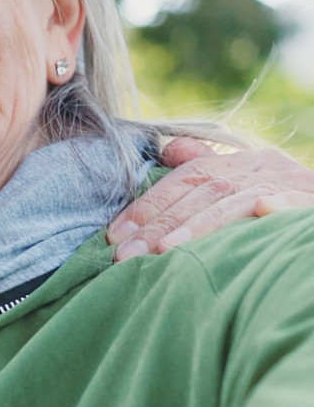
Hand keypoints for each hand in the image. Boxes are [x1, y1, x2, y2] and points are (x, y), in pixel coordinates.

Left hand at [108, 137, 313, 260]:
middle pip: (201, 192)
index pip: (183, 179)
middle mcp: (260, 167)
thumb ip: (204, 166)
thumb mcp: (242, 180)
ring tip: (165, 251)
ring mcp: (288, 182)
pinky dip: (278, 206)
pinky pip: (293, 202)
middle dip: (159, 224)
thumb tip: (169, 151)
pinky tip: (259, 212)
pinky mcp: (313, 201)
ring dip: (199, 225)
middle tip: (126, 255)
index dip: (147, 205)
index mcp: (238, 162)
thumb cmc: (282, 198)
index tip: (114, 236)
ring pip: (236, 201)